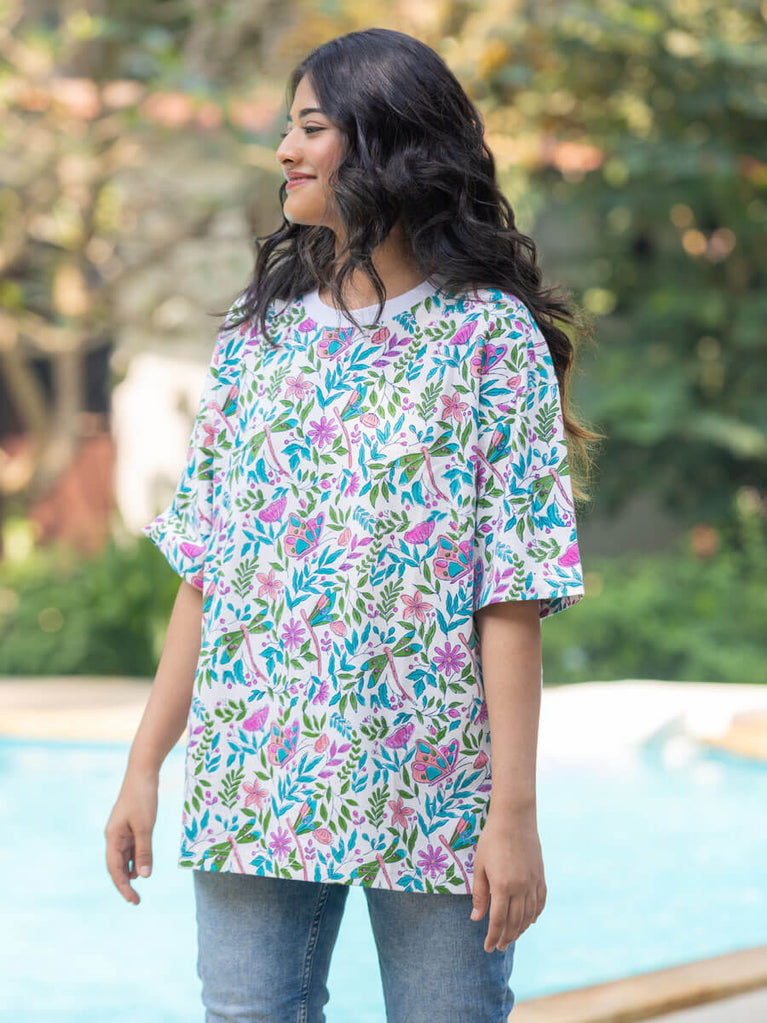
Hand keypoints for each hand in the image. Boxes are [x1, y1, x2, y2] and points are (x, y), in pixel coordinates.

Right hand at [104, 769, 158, 904]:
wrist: (143, 772)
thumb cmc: (143, 798)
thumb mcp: (146, 827)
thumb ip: (144, 851)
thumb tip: (144, 877)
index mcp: (113, 837)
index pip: (115, 869)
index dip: (123, 887)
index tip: (133, 901)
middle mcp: (114, 836)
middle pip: (117, 866)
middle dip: (126, 884)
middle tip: (136, 901)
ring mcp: (122, 830)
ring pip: (124, 858)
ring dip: (131, 872)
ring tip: (139, 888)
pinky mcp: (130, 825)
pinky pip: (131, 848)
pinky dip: (136, 859)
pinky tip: (142, 868)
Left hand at [470, 809, 545, 952]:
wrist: (515, 818)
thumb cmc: (491, 840)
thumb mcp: (480, 866)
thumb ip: (480, 894)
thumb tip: (476, 918)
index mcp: (502, 886)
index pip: (498, 921)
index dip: (493, 936)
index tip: (488, 947)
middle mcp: (520, 888)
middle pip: (515, 922)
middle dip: (506, 937)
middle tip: (498, 946)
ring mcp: (533, 883)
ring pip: (529, 915)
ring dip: (520, 930)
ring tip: (511, 938)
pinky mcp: (540, 876)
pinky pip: (540, 902)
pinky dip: (535, 915)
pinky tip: (530, 921)